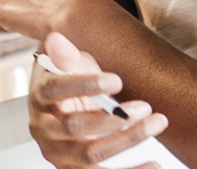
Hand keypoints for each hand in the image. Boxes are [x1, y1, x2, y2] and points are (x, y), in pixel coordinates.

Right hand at [31, 33, 168, 168]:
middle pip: (74, 126)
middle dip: (112, 117)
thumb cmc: (71, 82)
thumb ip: (65, 54)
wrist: (66, 109)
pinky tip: (154, 165)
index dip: (85, 85)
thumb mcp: (68, 63)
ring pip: (91, 154)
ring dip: (128, 139)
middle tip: (145, 106)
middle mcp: (44, 130)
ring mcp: (59, 154)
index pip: (55, 90)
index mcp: (39, 98)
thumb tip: (57, 40)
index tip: (117, 80)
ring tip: (157, 123)